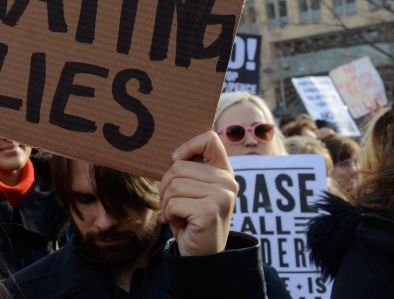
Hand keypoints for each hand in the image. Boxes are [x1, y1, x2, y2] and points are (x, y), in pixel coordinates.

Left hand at [158, 131, 237, 256]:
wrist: (201, 254)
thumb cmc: (191, 218)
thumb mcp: (193, 190)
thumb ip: (189, 170)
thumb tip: (173, 156)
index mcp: (224, 172)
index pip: (210, 139)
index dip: (187, 146)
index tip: (175, 160)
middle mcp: (228, 182)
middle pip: (179, 167)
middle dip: (165, 187)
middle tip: (171, 203)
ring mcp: (222, 196)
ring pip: (174, 185)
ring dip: (167, 203)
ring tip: (178, 214)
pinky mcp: (210, 211)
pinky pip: (174, 203)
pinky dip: (169, 215)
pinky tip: (180, 223)